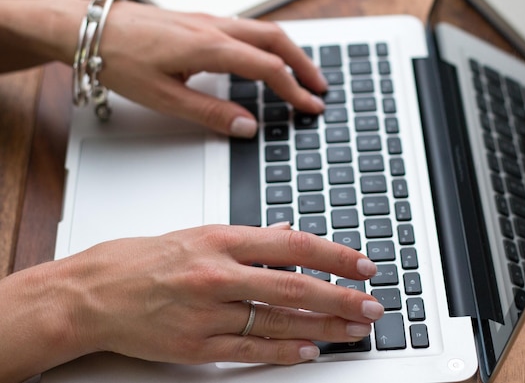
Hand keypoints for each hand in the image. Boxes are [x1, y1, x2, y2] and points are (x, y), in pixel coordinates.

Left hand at [0, 0, 327, 136]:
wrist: (85, 28)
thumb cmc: (117, 59)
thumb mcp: (164, 98)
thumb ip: (211, 113)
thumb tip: (247, 127)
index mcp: (209, 47)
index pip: (267, 69)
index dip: (293, 90)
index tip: (310, 107)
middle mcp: (214, 28)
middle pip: (275, 40)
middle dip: (303, 64)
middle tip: (320, 88)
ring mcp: (207, 20)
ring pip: (261, 31)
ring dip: (286, 52)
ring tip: (300, 74)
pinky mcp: (197, 21)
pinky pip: (244, 29)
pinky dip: (265, 45)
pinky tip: (262, 60)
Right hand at [57, 224, 381, 364]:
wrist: (93, 293)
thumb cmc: (142, 259)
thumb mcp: (197, 234)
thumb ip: (248, 238)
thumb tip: (286, 232)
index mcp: (221, 239)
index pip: (293, 245)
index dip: (335, 256)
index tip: (363, 264)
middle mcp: (217, 274)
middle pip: (294, 287)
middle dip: (341, 297)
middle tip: (372, 306)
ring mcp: (207, 312)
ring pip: (278, 322)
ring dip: (323, 327)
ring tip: (353, 330)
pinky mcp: (195, 345)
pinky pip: (249, 351)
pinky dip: (284, 352)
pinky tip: (310, 351)